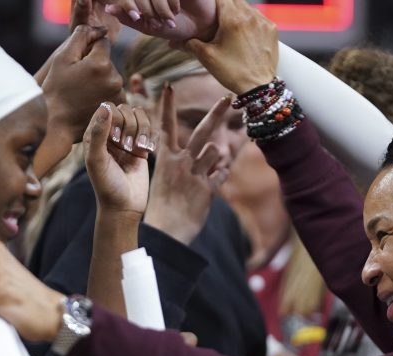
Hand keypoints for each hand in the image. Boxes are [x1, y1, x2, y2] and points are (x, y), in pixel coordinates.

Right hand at [42, 26, 124, 143]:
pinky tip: (90, 101)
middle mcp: (115, 78)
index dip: (89, 49)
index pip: (103, 42)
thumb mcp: (62, 58)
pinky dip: (105, 93)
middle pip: (108, 61)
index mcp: (101, 63)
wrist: (57, 123)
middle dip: (96, 66)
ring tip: (83, 93)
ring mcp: (119, 94)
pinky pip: (114, 91)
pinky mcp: (119, 107)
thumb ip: (81, 37)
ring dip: (101, 80)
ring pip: (111, 76)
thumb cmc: (56, 89)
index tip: (78, 63)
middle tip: (78, 81)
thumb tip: (100, 29)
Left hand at [84, 102, 153, 214]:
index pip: (107, 108)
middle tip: (126, 147)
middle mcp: (110, 133)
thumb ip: (98, 133)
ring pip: (140, 115)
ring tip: (138, 149)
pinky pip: (150, 128)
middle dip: (130, 126)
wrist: (124, 206)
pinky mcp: (141, 146)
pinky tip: (147, 151)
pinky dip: (151, 137)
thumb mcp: (97, 160)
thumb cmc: (106, 185)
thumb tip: (105, 106)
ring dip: (142, 130)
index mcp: (94, 134)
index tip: (115, 140)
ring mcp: (127, 138)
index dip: (115, 119)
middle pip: (126, 109)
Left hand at [101, 0, 216, 41]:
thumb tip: (108, 8)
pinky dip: (171, 2)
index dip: (130, 7)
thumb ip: (128, 18)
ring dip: (159, 7)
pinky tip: (176, 10)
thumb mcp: (148, 27)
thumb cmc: (174, 27)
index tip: (139, 19)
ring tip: (169, 19)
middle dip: (147, 10)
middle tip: (156, 23)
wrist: (201, 27)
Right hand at [143, 84, 231, 243]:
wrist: (166, 232)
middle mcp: (180, 162)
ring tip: (201, 176)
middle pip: (202, 131)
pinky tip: (209, 184)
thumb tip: (212, 153)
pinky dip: (220, 174)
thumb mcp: (166, 179)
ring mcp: (194, 174)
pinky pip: (222, 172)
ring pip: (216, 152)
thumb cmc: (163, 206)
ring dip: (216, 159)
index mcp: (165, 158)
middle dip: (216, 112)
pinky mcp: (207, 188)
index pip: (165, 126)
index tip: (169, 86)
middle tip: (229, 96)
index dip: (167, 106)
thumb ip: (186, 162)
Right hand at [184, 0, 276, 93]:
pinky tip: (244, 33)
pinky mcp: (272, 29)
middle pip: (234, 0)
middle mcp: (250, 15)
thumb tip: (174, 41)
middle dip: (224, 5)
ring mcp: (263, 21)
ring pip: (247, 7)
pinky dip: (250, 20)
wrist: (258, 87)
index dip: (211, 2)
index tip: (206, 8)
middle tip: (216, 17)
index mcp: (233, 19)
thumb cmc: (232, 72)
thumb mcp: (207, 57)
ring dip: (237, 12)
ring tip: (229, 26)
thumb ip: (190, 44)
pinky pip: (258, 17)